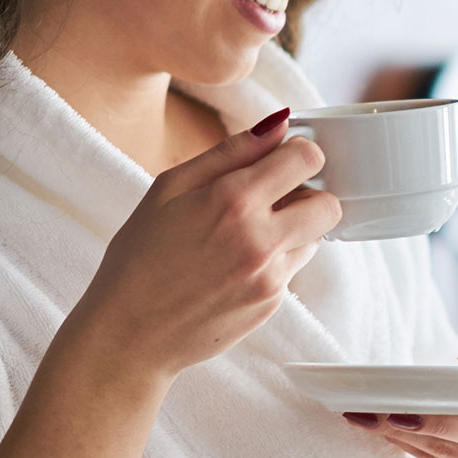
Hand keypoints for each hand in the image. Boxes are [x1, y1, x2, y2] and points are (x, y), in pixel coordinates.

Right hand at [64, 107, 339, 382]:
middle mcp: (260, 240)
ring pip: (315, 238)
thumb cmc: (140, 256)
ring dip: (294, 230)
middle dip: (310, 195)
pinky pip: (293, 269)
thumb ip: (230, 152)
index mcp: (233, 200)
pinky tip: (234, 267)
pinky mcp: (272, 305)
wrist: (129, 334)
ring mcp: (271, 277)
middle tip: (275, 199)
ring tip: (245, 236)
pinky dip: (275, 261)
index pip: (307, 159)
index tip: (283, 159)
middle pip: (329, 204)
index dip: (300, 153)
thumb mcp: (170, 188)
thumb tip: (278, 124)